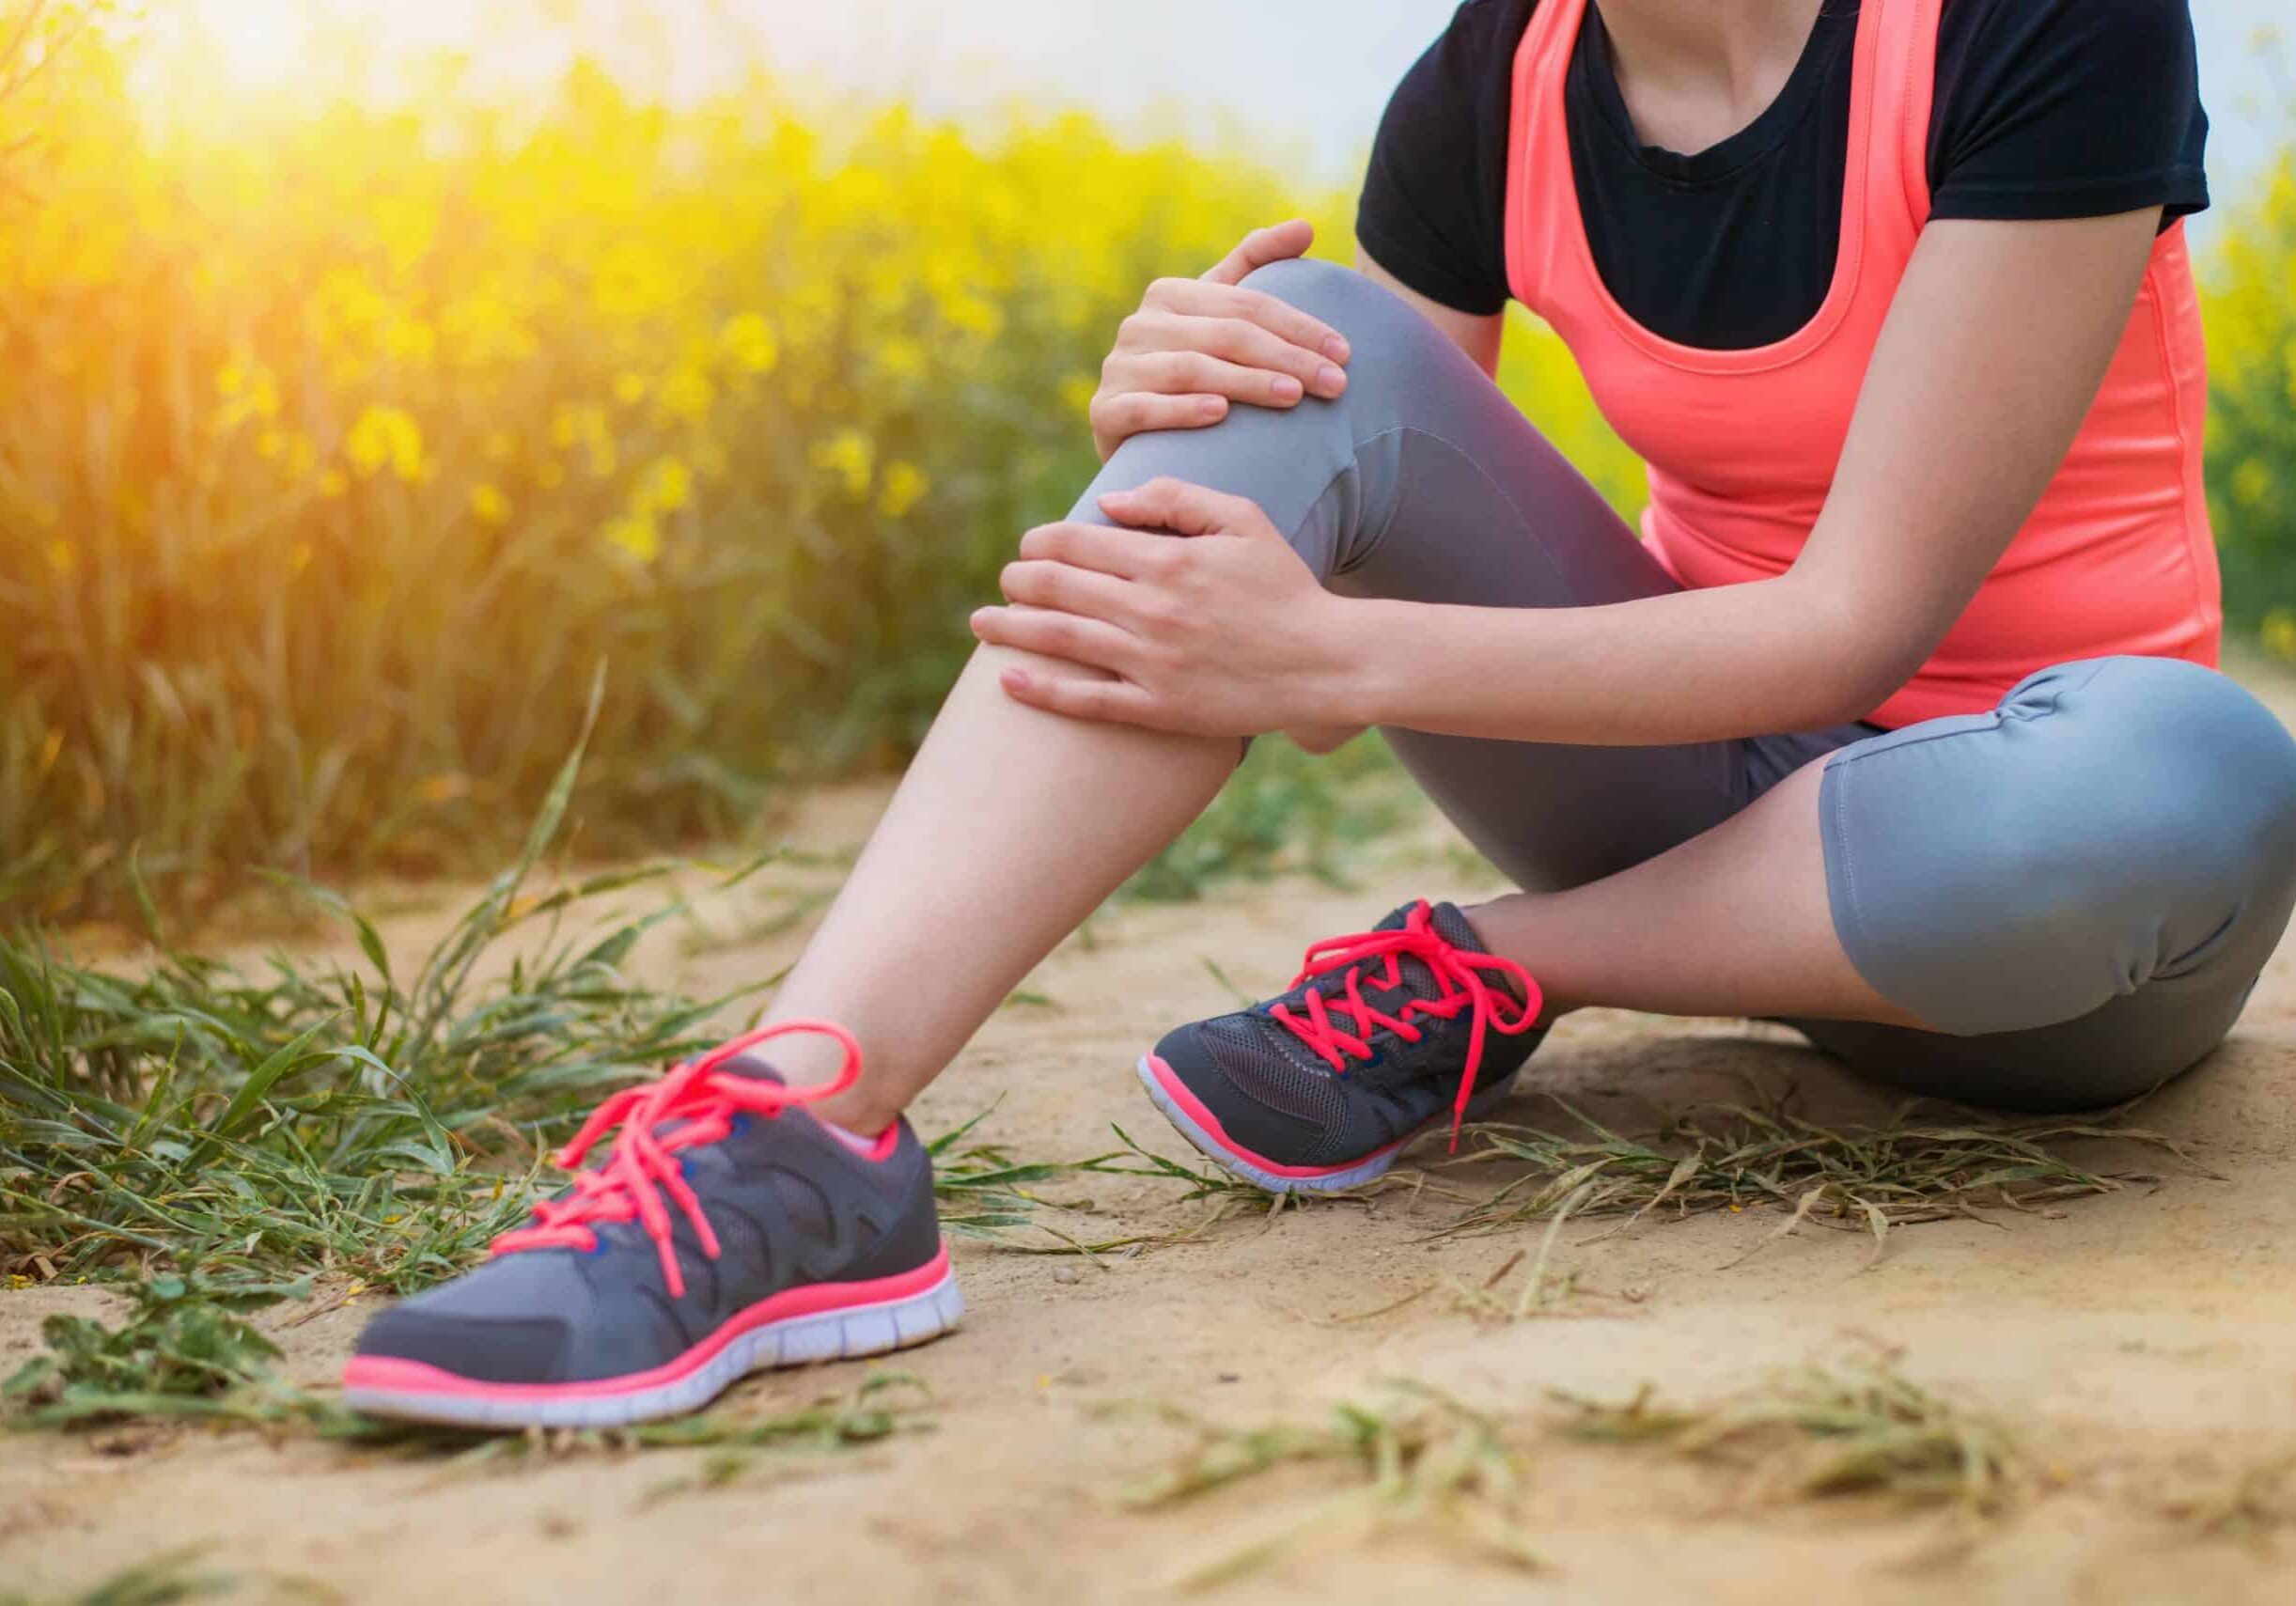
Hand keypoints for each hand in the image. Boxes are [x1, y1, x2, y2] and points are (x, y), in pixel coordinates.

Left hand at [971, 478, 1356, 736]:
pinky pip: (1087, 700)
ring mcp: (1151, 661)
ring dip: (1011, 627)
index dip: (1043, 541)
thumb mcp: (1242, 520)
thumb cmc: (1285, 586)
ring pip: (1060, 638)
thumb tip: (1109, 502)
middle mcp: (1151, 608)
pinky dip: (1042, 690)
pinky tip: (1008, 681)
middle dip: (1019, 579)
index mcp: (1168, 559)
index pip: (1079, 542)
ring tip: (982, 622)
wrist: (1325, 661)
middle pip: (1058, 587)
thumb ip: (1176, 499)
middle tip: (1006, 579)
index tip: (1031, 546)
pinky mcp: (1159, 707)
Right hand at [1089, 220, 1351, 461]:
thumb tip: (1305, 226)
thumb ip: (1255, 265)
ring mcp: (1119, 367)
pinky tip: (1221, 414)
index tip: (1344, 353)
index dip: (1299, 326)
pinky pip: (1146, 408)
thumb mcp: (1218, 315)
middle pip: (1226, 335)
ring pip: (1192, 369)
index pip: (1246, 304)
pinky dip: (1183, 409)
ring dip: (1247, 383)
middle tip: (1334, 384)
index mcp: (1169, 294)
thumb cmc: (1191, 371)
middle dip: (1287, 357)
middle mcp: (1139, 325)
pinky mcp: (1104, 411)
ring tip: (1293, 397)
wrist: (1134, 437)